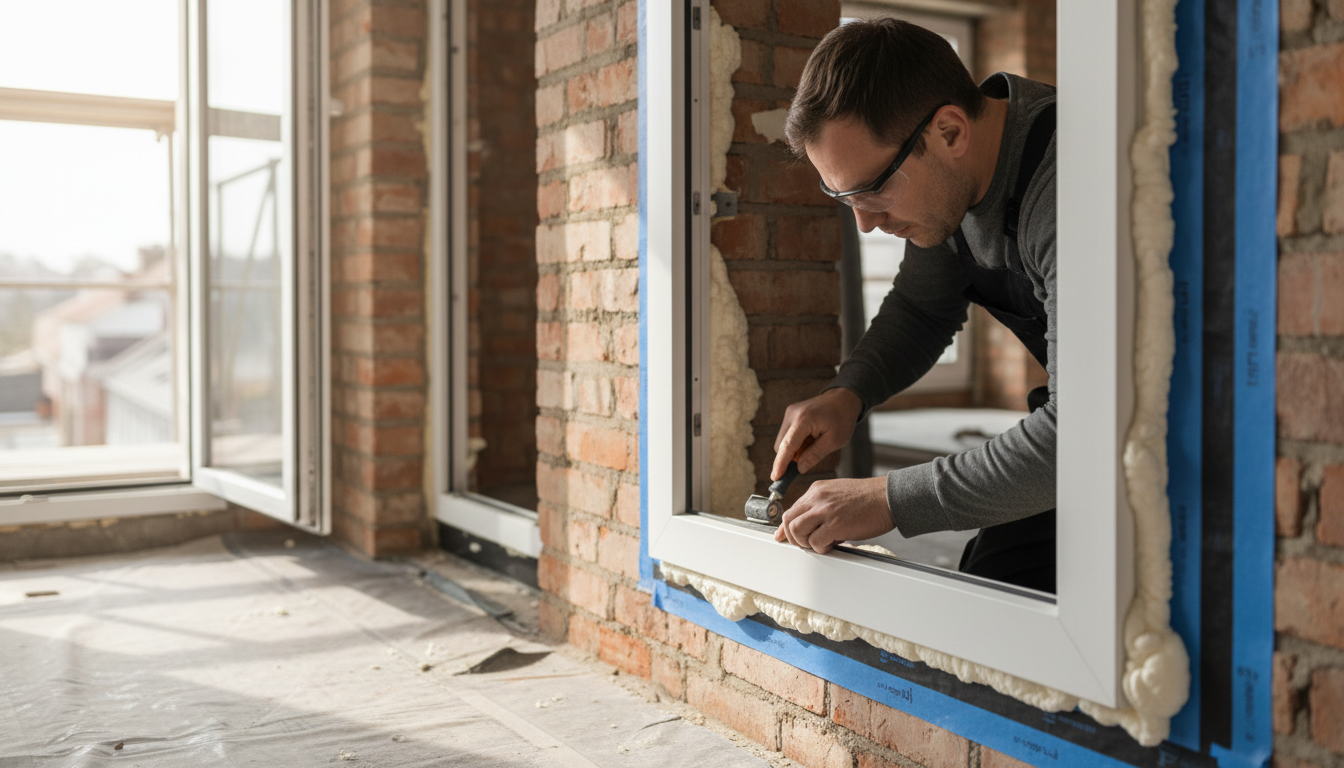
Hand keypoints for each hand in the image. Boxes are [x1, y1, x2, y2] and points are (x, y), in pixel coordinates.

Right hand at [771, 388, 863, 479]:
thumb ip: (814, 455)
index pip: (787, 446)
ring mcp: (789, 413)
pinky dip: (796, 442)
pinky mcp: (790, 414)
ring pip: (783, 441)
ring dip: (794, 449)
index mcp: (804, 420)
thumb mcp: (834, 440)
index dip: (780, 464)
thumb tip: (799, 469)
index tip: (775, 478)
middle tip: (810, 456)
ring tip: (814, 443)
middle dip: (791, 457)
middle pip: (781, 445)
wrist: (843, 398)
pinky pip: (787, 435)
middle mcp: (792, 415)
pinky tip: (810, 438)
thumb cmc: (842, 419)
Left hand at [773, 476, 893, 553]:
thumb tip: (809, 524)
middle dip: (794, 537)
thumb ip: (821, 506)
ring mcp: (825, 510)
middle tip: (806, 544)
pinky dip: (821, 548)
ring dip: (806, 543)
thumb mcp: (838, 495)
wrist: (889, 497)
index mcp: (817, 490)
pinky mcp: (835, 524)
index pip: (792, 510)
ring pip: (797, 530)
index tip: (782, 536)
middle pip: (789, 520)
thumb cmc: (869, 499)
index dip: (786, 527)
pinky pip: (815, 541)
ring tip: (820, 544)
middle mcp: (817, 498)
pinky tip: (832, 545)